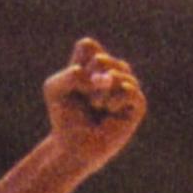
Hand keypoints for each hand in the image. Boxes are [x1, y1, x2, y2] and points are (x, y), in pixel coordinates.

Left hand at [43, 39, 145, 167]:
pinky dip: (113, 100)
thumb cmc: (65, 116)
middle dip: (86, 82)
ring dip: (98, 94)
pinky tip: (109, 109)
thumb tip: (106, 79)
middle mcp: (114, 70)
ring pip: (115, 73)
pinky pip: (128, 89)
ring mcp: (128, 85)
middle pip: (101, 59)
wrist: (75, 146)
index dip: (77, 65)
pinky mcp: (138, 103)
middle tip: (86, 100)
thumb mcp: (55, 89)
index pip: (88, 46)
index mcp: (95, 63)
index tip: (73, 84)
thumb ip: (72, 75)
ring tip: (97, 107)